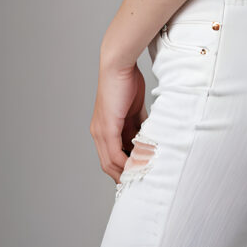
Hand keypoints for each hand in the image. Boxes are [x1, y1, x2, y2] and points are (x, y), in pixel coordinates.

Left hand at [90, 60, 146, 182]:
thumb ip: (138, 124)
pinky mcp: (107, 128)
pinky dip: (127, 162)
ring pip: (111, 162)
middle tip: (140, 181)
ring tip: (141, 176)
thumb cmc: (126, 82)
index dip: (123, 168)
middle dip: (124, 175)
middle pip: (108, 165)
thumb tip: (148, 137)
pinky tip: (139, 165)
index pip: (111, 157)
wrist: (118, 65)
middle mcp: (98, 133)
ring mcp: (101, 131)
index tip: (138, 173)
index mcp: (103, 129)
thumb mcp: (134, 108)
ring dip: (126, 171)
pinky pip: (115, 153)